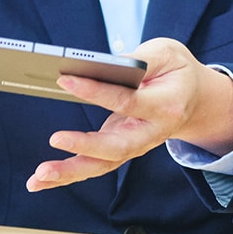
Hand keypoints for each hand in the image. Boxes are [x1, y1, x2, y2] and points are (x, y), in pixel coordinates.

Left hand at [27, 39, 232, 191]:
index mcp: (165, 106)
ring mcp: (134, 146)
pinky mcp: (119, 150)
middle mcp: (150, 134)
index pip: (127, 101)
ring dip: (69, 173)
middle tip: (55, 138)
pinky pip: (93, 166)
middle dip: (84, 146)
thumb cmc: (177, 72)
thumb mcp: (168, 53)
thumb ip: (140, 58)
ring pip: (102, 165)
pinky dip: (65, 175)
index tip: (65, 78)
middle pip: (116, 147)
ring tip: (38, 176)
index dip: (96, 91)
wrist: (194, 100)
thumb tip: (102, 64)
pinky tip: (40, 180)